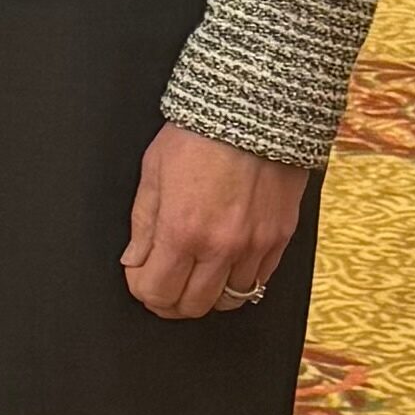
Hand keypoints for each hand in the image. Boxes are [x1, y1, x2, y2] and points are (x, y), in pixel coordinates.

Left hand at [122, 121, 307, 322]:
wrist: (254, 108)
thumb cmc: (200, 133)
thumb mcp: (154, 172)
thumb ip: (143, 223)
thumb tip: (134, 261)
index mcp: (182, 230)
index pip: (156, 291)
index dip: (141, 289)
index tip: (139, 277)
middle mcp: (220, 246)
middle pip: (192, 306)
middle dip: (171, 301)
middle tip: (164, 284)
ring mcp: (255, 245)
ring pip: (228, 301)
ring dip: (207, 294)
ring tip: (196, 275)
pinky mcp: (280, 237)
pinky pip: (259, 281)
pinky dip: (239, 280)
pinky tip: (226, 263)